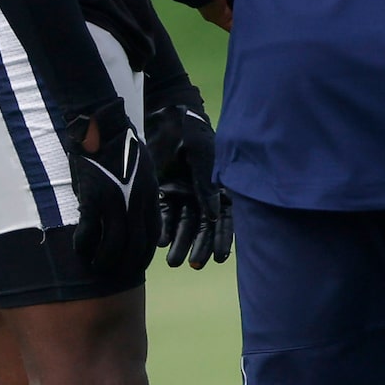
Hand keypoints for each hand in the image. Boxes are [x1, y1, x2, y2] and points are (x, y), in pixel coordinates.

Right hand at [60, 103, 154, 283]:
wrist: (103, 129)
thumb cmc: (122, 149)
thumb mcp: (145, 173)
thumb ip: (143, 196)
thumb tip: (137, 217)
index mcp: (151, 197)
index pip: (151, 237)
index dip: (142, 256)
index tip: (133, 267)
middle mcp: (137, 202)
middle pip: (135, 245)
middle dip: (123, 265)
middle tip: (111, 275)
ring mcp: (116, 201)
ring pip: (113, 243)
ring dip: (103, 261)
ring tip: (94, 267)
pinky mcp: (93, 196)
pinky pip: (90, 230)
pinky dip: (84, 244)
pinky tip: (79, 250)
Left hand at [144, 100, 232, 268]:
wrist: (168, 119)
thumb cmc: (194, 135)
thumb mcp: (203, 159)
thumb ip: (207, 186)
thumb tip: (215, 215)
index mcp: (220, 186)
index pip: (224, 218)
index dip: (222, 238)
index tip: (218, 258)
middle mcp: (203, 195)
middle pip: (203, 226)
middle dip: (199, 246)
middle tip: (193, 265)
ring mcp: (183, 194)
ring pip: (184, 224)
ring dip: (181, 243)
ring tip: (174, 262)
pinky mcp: (164, 192)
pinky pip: (164, 214)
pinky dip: (164, 228)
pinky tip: (161, 242)